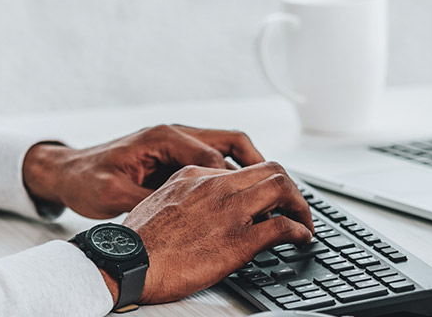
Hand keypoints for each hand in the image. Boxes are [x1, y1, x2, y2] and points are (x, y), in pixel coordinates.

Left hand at [22, 124, 266, 218]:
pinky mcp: (174, 156)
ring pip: (226, 149)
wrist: (66, 171)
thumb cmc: (87, 181)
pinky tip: (239, 199)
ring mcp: (177, 143)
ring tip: (268, 196)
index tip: (258, 203)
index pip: (215, 155)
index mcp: (164, 138)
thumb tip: (180, 213)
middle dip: (259, 164)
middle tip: (279, 191)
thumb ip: (148, 199)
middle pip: (231, 142)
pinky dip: (231, 175)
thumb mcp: (114, 195)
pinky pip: (213, 159)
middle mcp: (175, 134)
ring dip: (248, 169)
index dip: (238, 180)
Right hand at [125, 162, 314, 303]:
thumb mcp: (159, 202)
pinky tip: (301, 240)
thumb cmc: (137, 242)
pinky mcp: (238, 241)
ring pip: (282, 188)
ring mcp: (228, 211)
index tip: (268, 201)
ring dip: (300, 206)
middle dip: (290, 188)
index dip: (261, 185)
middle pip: (270, 169)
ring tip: (304, 222)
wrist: (128, 262)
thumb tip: (202, 210)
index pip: (242, 169)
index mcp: (194, 175)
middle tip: (295, 207)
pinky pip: (281, 227)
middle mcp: (215, 187)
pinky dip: (299, 231)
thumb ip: (185, 199)